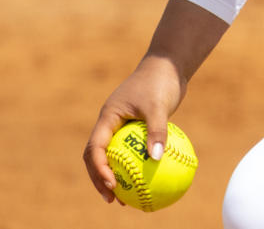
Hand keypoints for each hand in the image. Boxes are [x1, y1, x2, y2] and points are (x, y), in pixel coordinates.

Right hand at [83, 0, 228, 203]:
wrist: (168, 65)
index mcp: (108, 117)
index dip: (99, 169)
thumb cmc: (161, 81)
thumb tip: (156, 159)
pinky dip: (137, 166)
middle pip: (97, 156)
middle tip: (113, 199)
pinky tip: (151, 181)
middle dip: (101, 180)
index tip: (111, 185)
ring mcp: (122, 125)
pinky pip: (133, 151)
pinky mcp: (136, 127)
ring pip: (114, 156)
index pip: (95, 148)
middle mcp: (111, 123)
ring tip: (128, 199)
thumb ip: (157, 131)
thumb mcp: (159, 106)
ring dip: (117, 176)